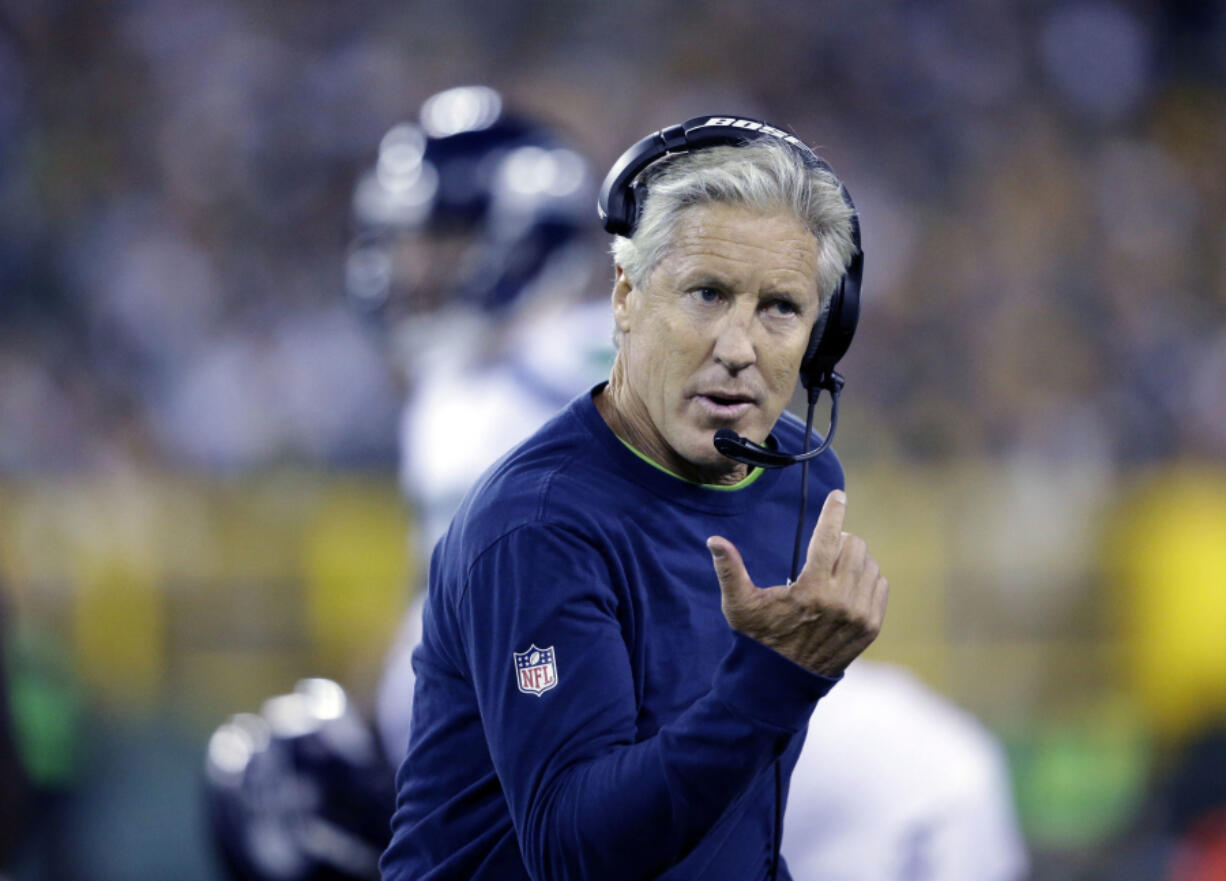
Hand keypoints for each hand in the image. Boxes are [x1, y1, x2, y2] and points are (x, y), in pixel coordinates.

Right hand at [707, 489, 887, 676]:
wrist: (783, 681)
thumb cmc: (758, 638)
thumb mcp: (739, 604)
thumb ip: (729, 569)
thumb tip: (714, 540)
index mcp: (811, 590)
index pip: (829, 537)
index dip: (833, 512)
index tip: (838, 495)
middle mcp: (841, 601)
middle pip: (855, 546)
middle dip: (840, 539)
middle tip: (825, 547)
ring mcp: (859, 615)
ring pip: (870, 564)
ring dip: (854, 559)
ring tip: (834, 568)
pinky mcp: (870, 627)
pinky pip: (880, 585)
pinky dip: (868, 578)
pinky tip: (849, 585)